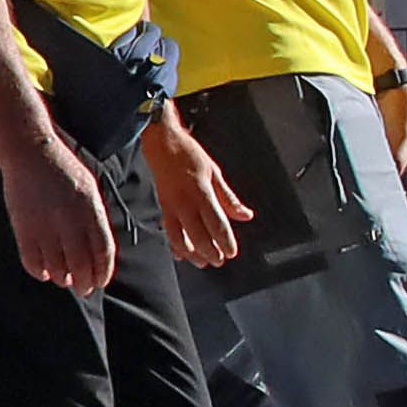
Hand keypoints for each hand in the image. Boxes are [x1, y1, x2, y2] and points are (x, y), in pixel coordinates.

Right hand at [0, 125, 119, 293]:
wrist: (30, 151)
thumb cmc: (63, 169)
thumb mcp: (89, 189)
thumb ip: (95, 219)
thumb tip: (97, 254)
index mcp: (91, 209)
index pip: (103, 253)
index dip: (103, 272)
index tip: (100, 282)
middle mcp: (69, 220)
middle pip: (81, 265)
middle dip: (84, 283)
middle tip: (83, 289)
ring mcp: (45, 225)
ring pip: (56, 268)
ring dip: (62, 279)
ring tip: (63, 280)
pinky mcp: (23, 227)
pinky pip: (32, 261)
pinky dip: (39, 272)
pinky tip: (44, 272)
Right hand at [142, 107, 253, 269]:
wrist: (162, 144)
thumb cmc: (189, 155)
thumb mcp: (215, 172)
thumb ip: (229, 198)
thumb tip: (245, 215)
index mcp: (202, 192)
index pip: (216, 224)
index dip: (225, 241)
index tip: (232, 252)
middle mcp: (185, 202)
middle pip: (198, 236)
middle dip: (210, 252)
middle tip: (220, 260)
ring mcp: (171, 206)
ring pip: (180, 238)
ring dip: (192, 253)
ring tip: (203, 262)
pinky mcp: (163, 207)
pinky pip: (168, 231)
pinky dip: (175, 245)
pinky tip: (181, 254)